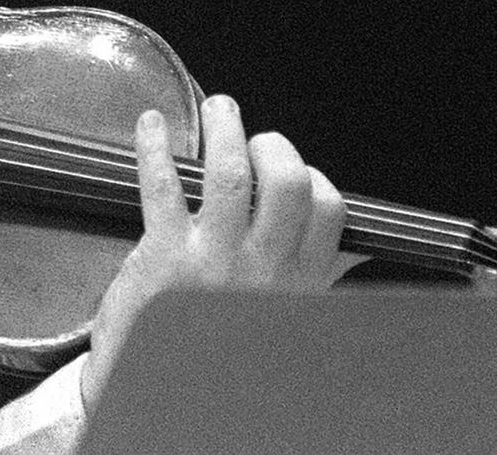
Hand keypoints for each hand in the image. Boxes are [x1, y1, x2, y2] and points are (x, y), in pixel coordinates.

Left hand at [79, 94, 352, 408]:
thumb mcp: (275, 316)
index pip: (328, 210)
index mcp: (295, 282)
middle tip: (254, 133)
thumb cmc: (208, 343)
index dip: (312, 175)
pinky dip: (155, 146)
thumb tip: (345, 248)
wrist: (154, 389)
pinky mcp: (163, 253)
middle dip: (275, 144)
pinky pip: (163, 185)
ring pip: (230, 174)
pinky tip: (151, 124)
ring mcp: (213, 260)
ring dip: (225, 129)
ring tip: (219, 107)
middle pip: (288, 183)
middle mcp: (262, 269)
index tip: (289, 167)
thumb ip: (305, 278)